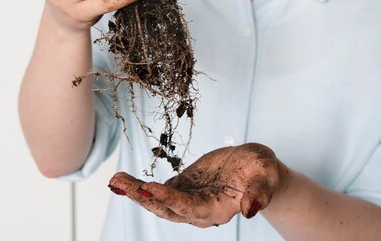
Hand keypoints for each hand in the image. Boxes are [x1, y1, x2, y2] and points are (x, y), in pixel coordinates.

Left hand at [108, 143, 281, 227]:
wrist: (256, 169)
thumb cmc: (262, 171)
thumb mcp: (266, 177)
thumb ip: (259, 194)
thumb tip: (252, 210)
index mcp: (216, 209)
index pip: (189, 207)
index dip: (170, 199)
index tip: (150, 187)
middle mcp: (198, 210)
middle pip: (166, 208)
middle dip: (142, 197)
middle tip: (119, 184)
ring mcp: (188, 200)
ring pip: (157, 201)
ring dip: (135, 192)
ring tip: (115, 180)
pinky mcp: (182, 188)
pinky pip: (157, 191)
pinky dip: (139, 186)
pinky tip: (122, 179)